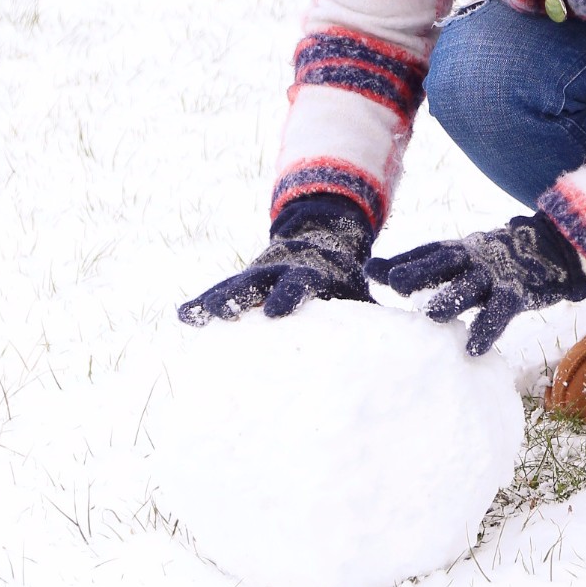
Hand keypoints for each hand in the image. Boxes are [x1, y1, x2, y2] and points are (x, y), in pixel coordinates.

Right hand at [178, 197, 373, 324]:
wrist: (320, 244)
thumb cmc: (343, 281)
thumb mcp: (357, 291)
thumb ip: (370, 314)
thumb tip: (403, 342)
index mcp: (312, 274)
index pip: (301, 283)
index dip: (288, 295)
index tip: (277, 312)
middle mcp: (280, 271)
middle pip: (259, 280)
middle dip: (242, 295)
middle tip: (226, 311)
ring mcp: (258, 275)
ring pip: (235, 285)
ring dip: (217, 299)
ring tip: (198, 315)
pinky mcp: (242, 283)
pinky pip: (219, 293)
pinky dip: (202, 303)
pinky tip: (183, 316)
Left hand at [366, 213, 585, 356]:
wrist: (555, 247)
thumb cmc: (499, 261)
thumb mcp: (464, 259)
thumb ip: (426, 265)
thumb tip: (373, 270)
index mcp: (461, 250)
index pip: (428, 252)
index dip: (403, 260)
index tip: (373, 270)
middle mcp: (475, 257)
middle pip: (444, 261)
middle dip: (419, 270)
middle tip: (394, 281)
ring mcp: (497, 274)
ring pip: (471, 285)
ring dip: (451, 298)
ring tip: (432, 314)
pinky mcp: (518, 292)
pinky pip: (501, 311)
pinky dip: (487, 328)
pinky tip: (473, 348)